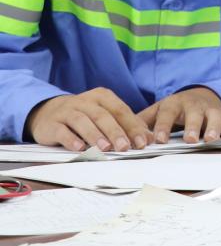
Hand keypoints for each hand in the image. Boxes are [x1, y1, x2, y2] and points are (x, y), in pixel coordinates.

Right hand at [26, 87, 150, 151]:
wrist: (47, 112)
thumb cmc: (84, 116)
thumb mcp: (104, 115)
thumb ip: (124, 125)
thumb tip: (147, 139)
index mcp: (102, 97)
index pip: (121, 111)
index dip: (133, 126)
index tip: (142, 142)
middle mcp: (85, 101)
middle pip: (103, 116)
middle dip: (116, 132)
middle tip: (125, 147)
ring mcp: (67, 111)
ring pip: (83, 121)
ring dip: (95, 135)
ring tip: (105, 148)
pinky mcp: (52, 124)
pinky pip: (62, 131)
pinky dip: (71, 140)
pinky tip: (80, 148)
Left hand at [138, 87, 220, 143]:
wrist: (200, 96)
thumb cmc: (175, 109)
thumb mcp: (157, 111)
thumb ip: (142, 123)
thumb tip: (124, 137)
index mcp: (174, 104)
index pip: (167, 114)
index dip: (163, 126)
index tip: (159, 140)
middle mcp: (195, 106)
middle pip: (194, 114)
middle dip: (193, 126)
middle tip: (190, 140)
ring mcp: (211, 110)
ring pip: (215, 117)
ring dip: (214, 127)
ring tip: (211, 140)